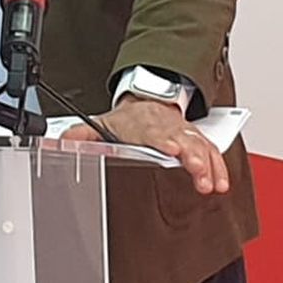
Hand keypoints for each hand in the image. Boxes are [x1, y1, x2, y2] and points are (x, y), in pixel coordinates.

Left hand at [64, 94, 229, 196]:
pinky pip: (210, 150)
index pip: (153, 133)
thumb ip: (80, 135)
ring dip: (208, 164)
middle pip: (182, 140)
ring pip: (199, 146)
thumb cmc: (126, 119)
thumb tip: (60, 143)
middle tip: (197, 172)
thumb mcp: (101, 123)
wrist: (147, 99)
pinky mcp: (195, 138)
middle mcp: (166, 128)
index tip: (170, 150)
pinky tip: (221, 182)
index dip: (163, 142)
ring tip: (212, 184)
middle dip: (192, 157)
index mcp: (142, 126)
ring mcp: (183, 133)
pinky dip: (218, 165)